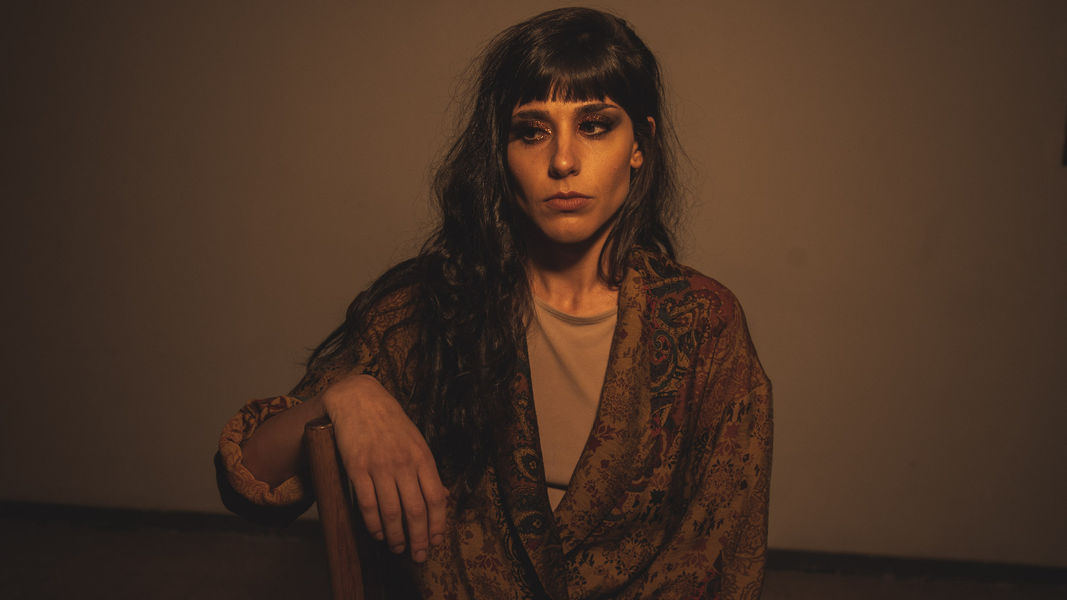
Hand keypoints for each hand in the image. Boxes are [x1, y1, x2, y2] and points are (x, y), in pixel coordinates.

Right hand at [319, 373, 447, 562]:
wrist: (359, 399)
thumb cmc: (391, 423)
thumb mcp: (417, 442)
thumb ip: (428, 471)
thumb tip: (444, 497)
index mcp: (423, 457)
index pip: (437, 499)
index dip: (438, 525)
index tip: (437, 542)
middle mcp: (404, 463)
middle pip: (416, 511)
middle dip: (419, 539)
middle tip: (418, 556)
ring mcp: (380, 466)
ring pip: (391, 512)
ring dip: (396, 536)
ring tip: (398, 548)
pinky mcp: (357, 468)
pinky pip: (367, 503)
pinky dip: (373, 523)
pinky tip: (378, 533)